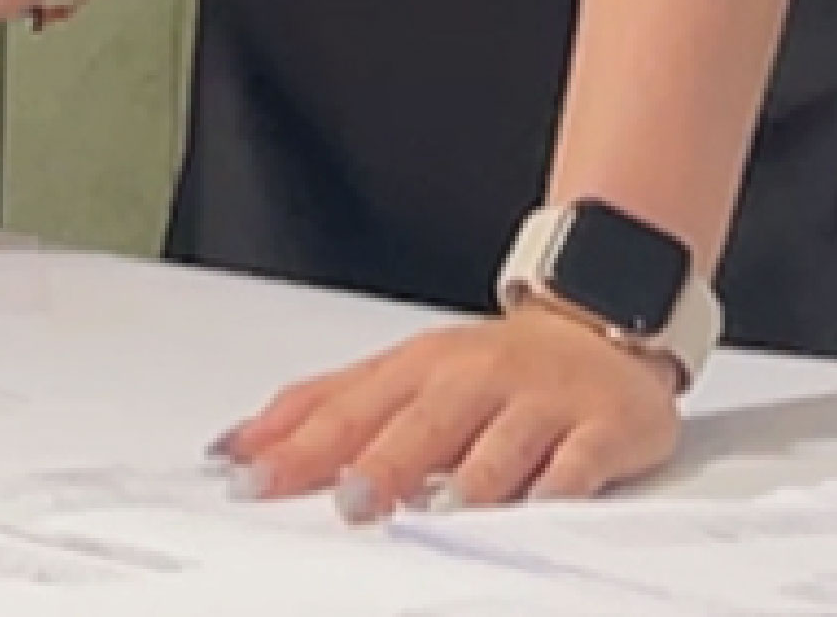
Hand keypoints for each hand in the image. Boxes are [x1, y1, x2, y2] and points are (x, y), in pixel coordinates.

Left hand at [218, 308, 683, 514]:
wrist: (601, 325)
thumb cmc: (490, 368)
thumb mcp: (403, 374)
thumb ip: (323, 408)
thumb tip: (234, 445)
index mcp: (419, 367)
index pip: (348, 408)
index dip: (297, 446)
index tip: (249, 479)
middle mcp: (475, 380)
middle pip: (422, 422)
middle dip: (382, 462)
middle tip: (349, 503)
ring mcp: (540, 403)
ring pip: (501, 443)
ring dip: (470, 478)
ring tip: (438, 511)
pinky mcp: (601, 427)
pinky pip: (581, 460)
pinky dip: (560, 483)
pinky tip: (540, 504)